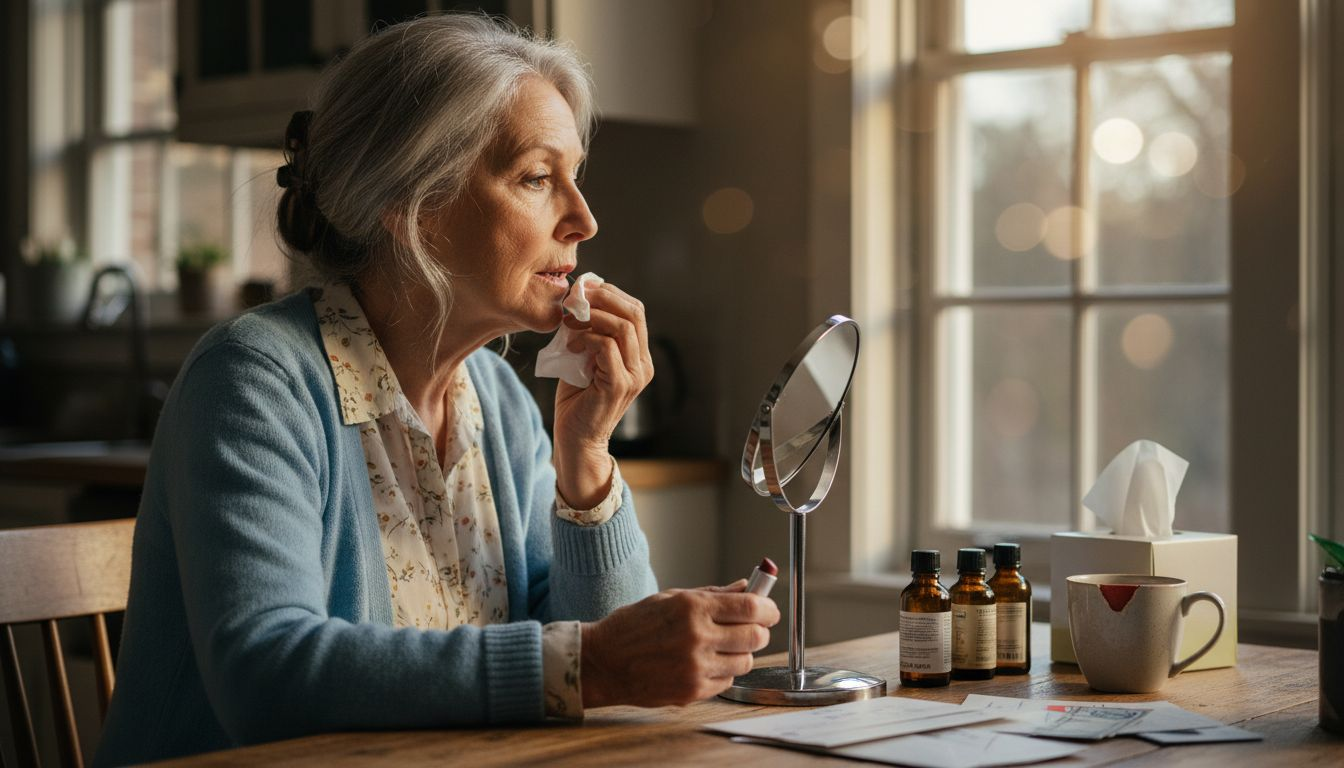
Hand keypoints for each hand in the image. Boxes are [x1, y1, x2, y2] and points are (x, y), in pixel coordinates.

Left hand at [551, 283, 653, 507]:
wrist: (575, 439)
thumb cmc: (577, 400)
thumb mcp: (584, 359)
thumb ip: (587, 334)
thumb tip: (577, 302)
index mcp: (638, 356)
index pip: (635, 311)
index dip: (611, 293)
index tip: (584, 289)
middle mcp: (643, 365)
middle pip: (634, 312)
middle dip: (604, 297)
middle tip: (577, 296)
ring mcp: (635, 376)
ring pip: (623, 327)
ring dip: (592, 317)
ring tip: (570, 322)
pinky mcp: (620, 385)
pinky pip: (608, 347)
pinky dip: (587, 339)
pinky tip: (572, 347)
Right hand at [579, 582, 779, 708]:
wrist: (603, 662)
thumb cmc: (634, 626)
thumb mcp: (671, 598)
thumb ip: (713, 594)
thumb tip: (747, 587)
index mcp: (692, 607)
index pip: (751, 607)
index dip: (768, 609)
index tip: (770, 610)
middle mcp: (697, 637)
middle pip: (755, 636)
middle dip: (759, 631)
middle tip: (751, 628)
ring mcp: (695, 667)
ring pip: (745, 662)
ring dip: (741, 653)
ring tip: (722, 647)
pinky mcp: (692, 691)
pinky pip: (727, 681)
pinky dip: (723, 672)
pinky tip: (704, 663)